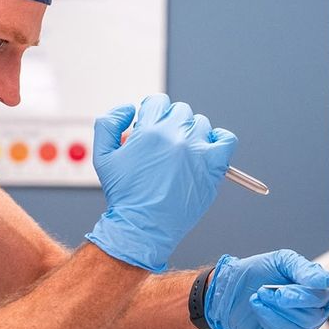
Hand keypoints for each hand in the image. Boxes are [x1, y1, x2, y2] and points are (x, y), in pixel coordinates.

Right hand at [85, 94, 235, 270]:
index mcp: (149, 131)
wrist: (143, 227)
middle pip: (180, 111)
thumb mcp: (101, 157)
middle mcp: (175, 137)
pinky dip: (219, 140)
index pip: (158, 102)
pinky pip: (226, 140)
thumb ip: (108, 124)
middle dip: (169, 123)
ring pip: (201, 124)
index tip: (150, 128)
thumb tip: (128, 108)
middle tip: (162, 145)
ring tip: (180, 153)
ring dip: (190, 133)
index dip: (151, 113)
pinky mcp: (213, 167)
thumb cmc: (124, 195)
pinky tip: (206, 150)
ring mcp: (197, 150)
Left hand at [205, 250, 328, 328]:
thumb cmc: (257, 273)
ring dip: (272, 312)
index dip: (303, 296)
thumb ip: (304, 269)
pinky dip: (267, 323)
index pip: (322, 298)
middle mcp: (313, 314)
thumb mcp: (281, 261)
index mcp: (316, 292)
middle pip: (311, 317)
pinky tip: (258, 310)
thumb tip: (326, 281)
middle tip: (263, 291)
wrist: (229, 288)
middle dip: (282, 304)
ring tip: (258, 298)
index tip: (282, 291)